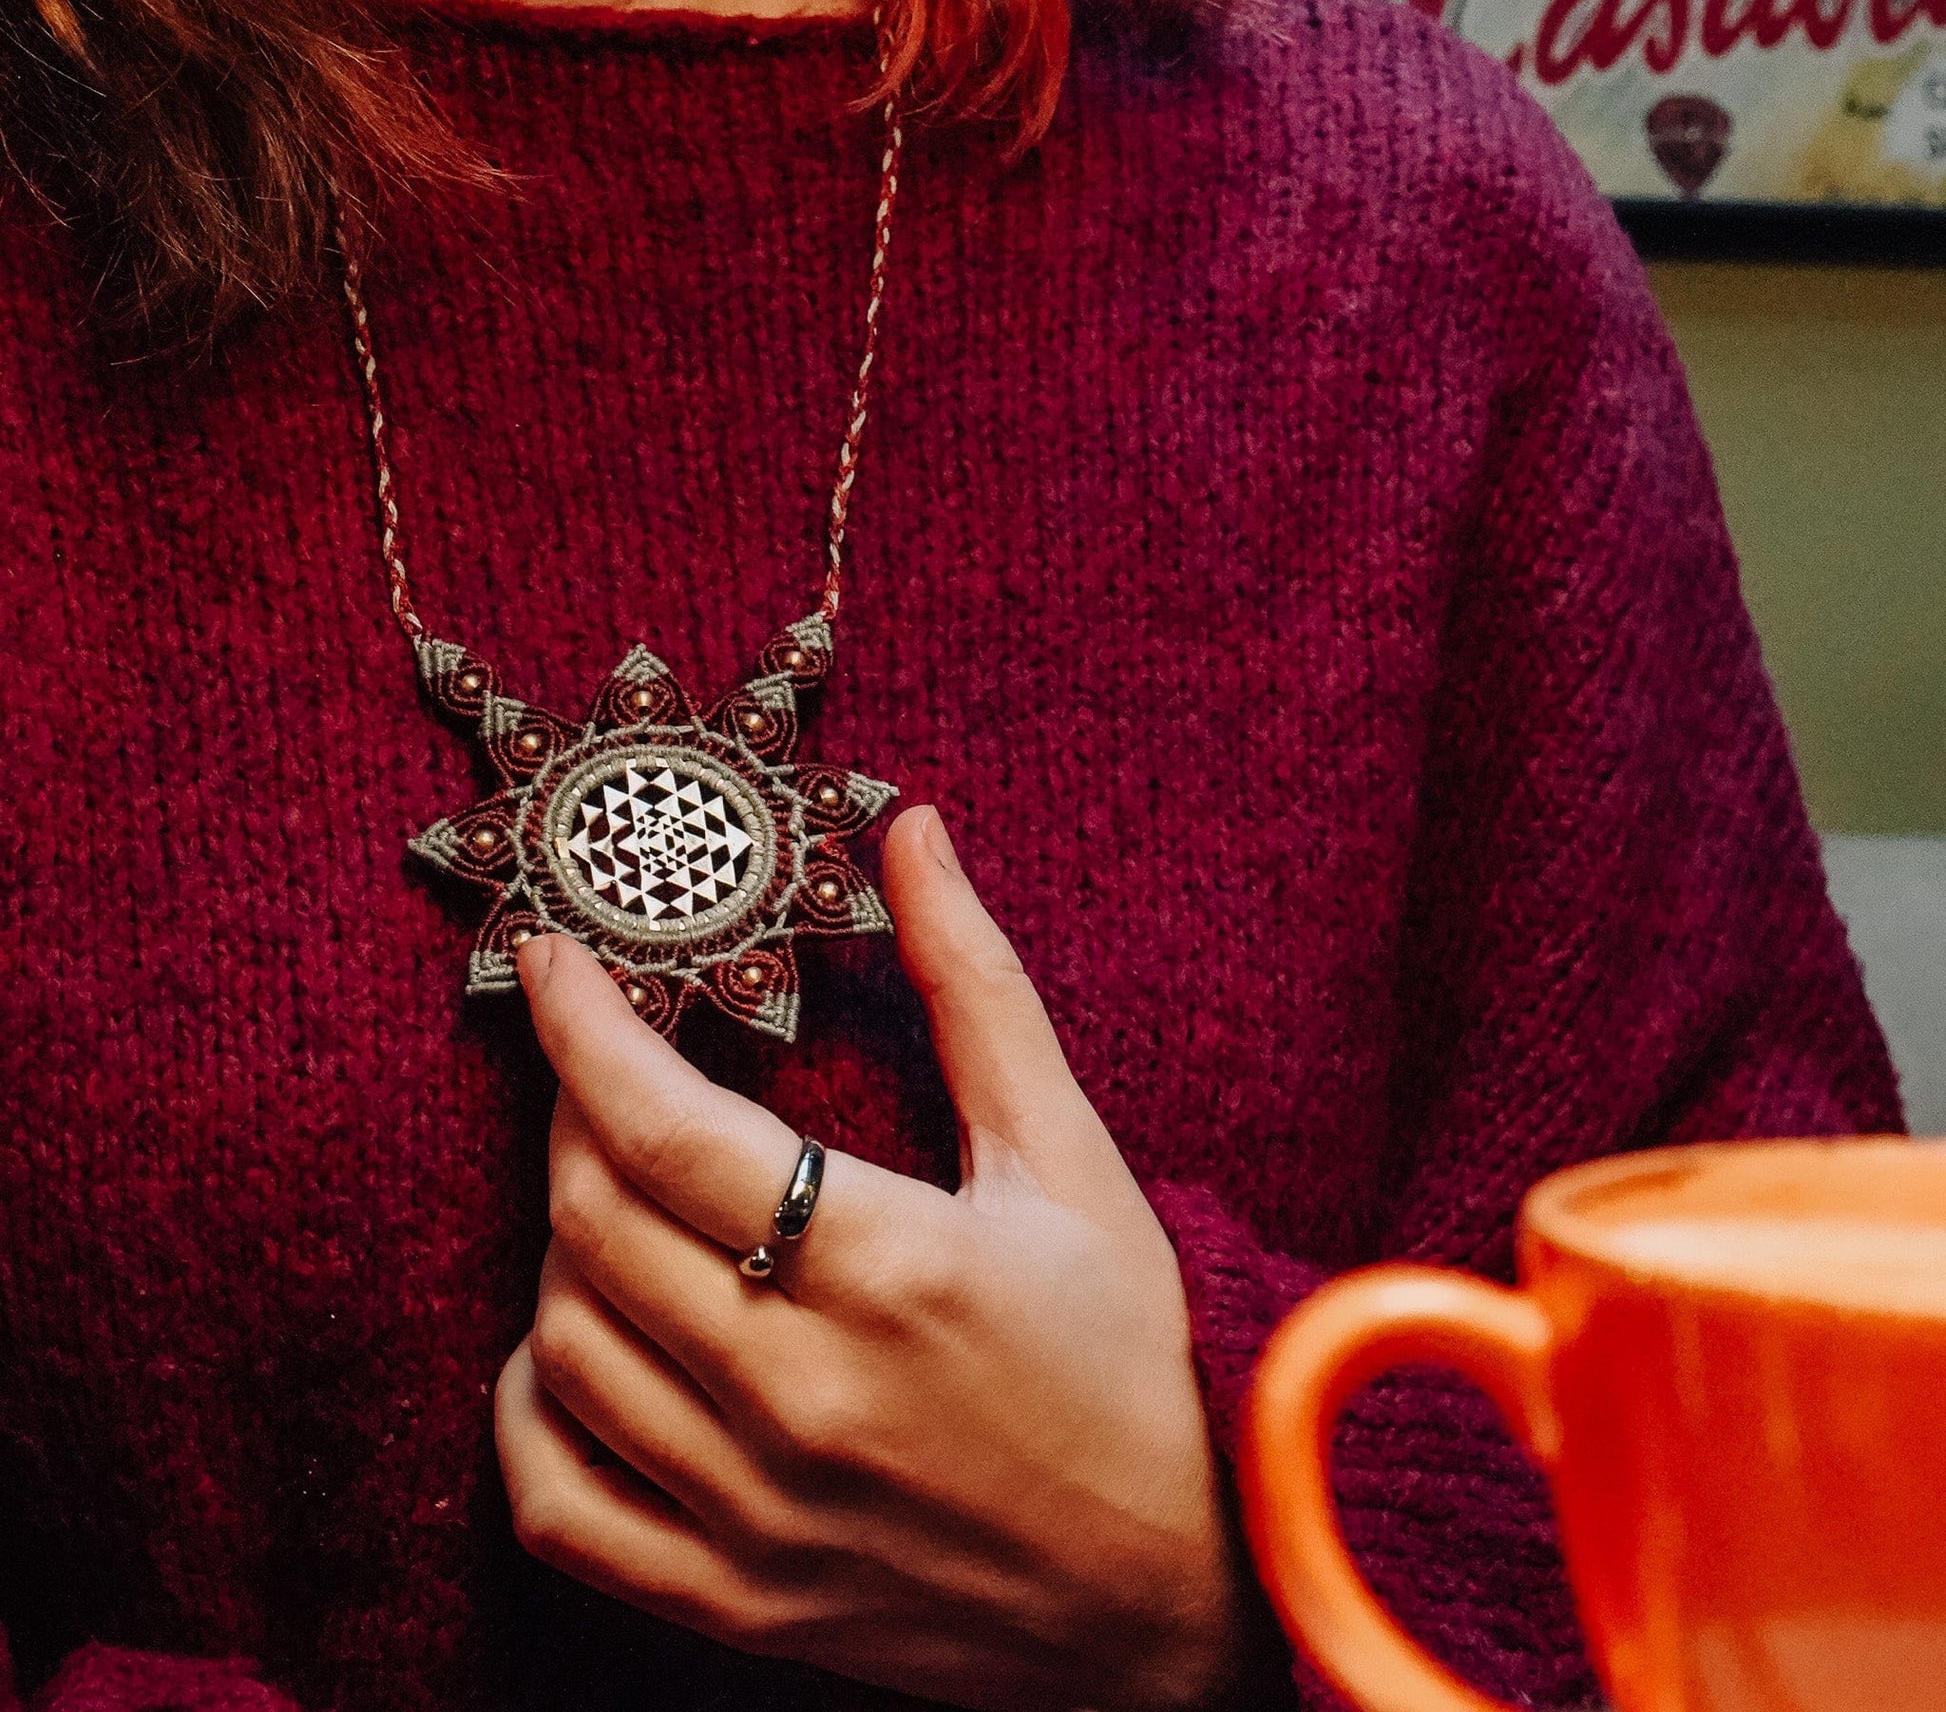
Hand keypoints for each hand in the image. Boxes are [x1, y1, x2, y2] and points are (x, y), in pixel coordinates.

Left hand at [495, 805, 1246, 1709]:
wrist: (1179, 1586)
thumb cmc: (1132, 1354)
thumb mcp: (1070, 1156)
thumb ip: (974, 985)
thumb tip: (910, 829)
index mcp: (891, 1267)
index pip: (668, 1130)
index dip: (585, 1028)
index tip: (552, 961)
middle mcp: (805, 1393)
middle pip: (594, 1226)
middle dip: (574, 1116)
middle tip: (611, 1071)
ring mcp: (759, 1511)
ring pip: (564, 1351)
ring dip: (563, 1247)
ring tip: (624, 1198)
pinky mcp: (736, 1600)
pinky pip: (557, 1507)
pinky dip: (530, 1414)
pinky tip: (579, 1351)